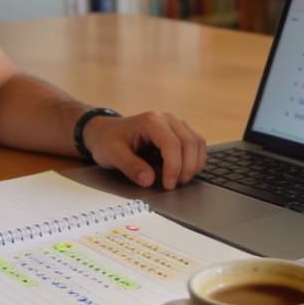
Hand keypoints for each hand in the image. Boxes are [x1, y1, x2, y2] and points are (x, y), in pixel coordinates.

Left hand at [81, 111, 207, 189]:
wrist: (106, 132)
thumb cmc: (108, 141)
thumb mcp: (112, 155)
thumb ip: (130, 167)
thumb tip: (149, 180)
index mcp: (151, 121)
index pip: (172, 144)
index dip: (174, 167)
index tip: (168, 185)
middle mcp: (167, 118)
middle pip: (190, 143)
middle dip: (186, 168)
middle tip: (174, 186)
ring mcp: (176, 123)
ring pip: (197, 143)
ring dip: (193, 164)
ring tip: (179, 180)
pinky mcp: (180, 131)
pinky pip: (197, 144)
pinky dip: (195, 160)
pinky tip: (183, 172)